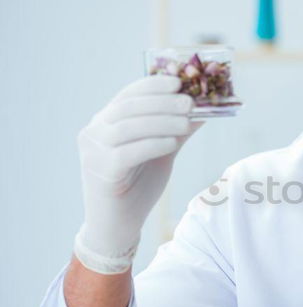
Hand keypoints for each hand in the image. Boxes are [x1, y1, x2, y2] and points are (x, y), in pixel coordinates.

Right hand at [74, 76, 202, 273]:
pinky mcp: (102, 172)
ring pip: (129, 127)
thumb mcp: (161, 151)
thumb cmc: (138, 186)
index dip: (153, 85)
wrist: (117, 225)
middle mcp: (94, 132)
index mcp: (106, 121)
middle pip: (129, 108)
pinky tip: (172, 143)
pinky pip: (128, 152)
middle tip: (189, 102)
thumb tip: (204, 110)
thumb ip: (177, 130)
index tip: (178, 81)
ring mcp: (94, 152)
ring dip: (161, 121)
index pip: (128, 94)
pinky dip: (152, 144)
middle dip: (162, 102)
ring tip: (187, 122)